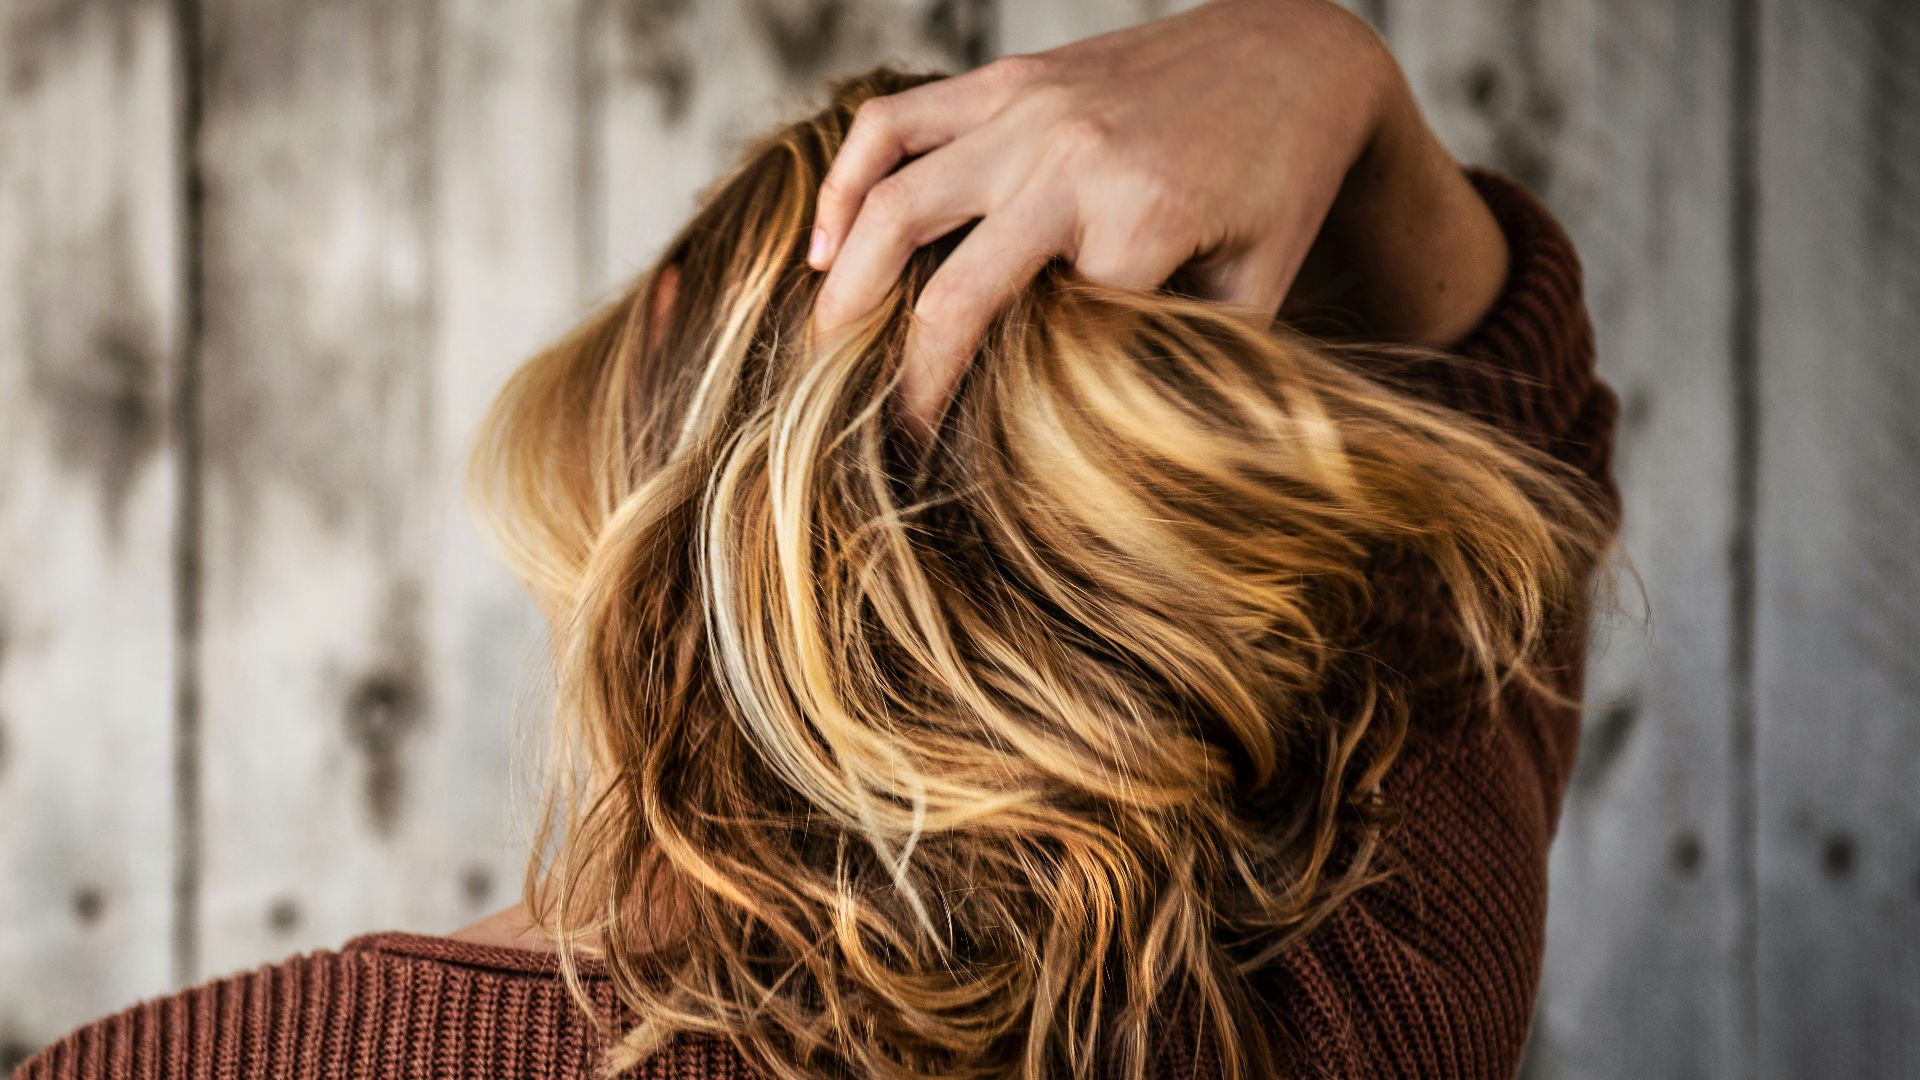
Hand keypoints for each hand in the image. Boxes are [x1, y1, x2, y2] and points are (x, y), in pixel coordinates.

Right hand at [807, 0, 1435, 440]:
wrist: (1296, 52)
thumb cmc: (1282, 186)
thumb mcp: (1258, 290)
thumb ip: (1182, 359)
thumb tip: (1104, 448)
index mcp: (1145, 216)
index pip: (1043, 345)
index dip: (998, 412)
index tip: (965, 469)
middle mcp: (1073, 156)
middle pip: (946, 287)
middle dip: (898, 378)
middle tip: (866, 438)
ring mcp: (1027, 107)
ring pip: (893, 199)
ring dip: (843, 285)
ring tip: (820, 351)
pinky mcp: (1005, 79)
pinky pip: (893, 123)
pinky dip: (844, 182)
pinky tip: (822, 243)